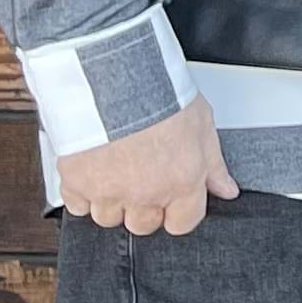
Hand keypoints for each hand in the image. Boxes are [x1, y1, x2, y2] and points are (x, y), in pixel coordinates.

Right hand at [54, 98, 240, 236]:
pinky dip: (82, 193)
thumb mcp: (202, 125)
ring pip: (108, 218)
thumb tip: (226, 189)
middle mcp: (145, 194)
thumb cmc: (161, 94)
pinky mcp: (75, 182)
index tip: (174, 199)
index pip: (182, 223)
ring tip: (116, 171)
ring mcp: (107, 192)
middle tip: (143, 179)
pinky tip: (93, 171)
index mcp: (181, 183)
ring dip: (112, 201)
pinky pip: (77, 205)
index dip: (178, 212)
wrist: (115, 76)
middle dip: (144, 207)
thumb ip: (213, 165)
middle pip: (143, 225)